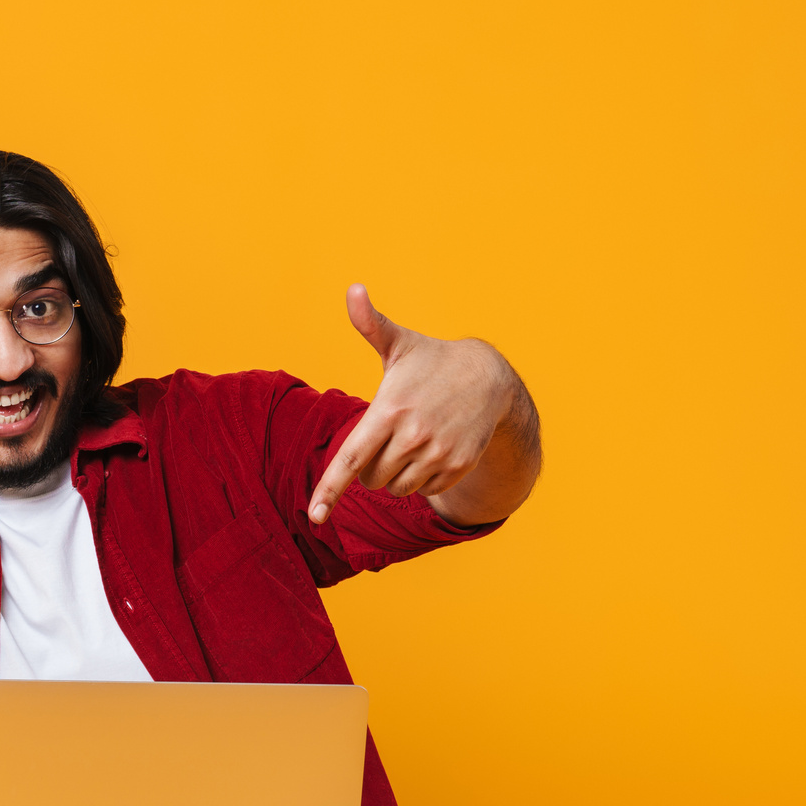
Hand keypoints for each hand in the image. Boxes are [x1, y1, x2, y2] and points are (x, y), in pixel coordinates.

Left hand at [306, 285, 523, 525]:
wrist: (490, 378)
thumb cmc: (431, 362)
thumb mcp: (400, 343)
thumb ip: (370, 323)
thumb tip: (353, 290)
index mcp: (389, 410)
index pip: (351, 458)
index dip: (329, 489)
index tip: (314, 516)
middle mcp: (412, 436)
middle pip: (371, 479)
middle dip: (371, 467)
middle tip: (388, 437)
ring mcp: (438, 455)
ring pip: (396, 488)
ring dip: (395, 474)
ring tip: (410, 443)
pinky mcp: (458, 468)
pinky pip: (424, 491)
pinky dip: (421, 478)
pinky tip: (432, 450)